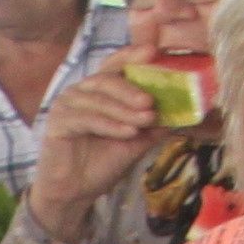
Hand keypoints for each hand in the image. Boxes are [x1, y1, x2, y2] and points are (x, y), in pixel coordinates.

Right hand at [28, 65, 165, 237]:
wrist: (76, 192)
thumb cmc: (102, 163)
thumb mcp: (135, 142)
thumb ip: (154, 126)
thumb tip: (185, 114)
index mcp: (99, 90)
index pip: (115, 65)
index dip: (132, 55)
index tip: (153, 51)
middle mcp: (81, 91)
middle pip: (107, 79)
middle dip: (131, 89)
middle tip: (151, 101)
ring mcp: (67, 104)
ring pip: (99, 100)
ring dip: (124, 111)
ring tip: (145, 121)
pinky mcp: (57, 121)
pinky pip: (87, 119)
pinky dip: (110, 125)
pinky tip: (127, 132)